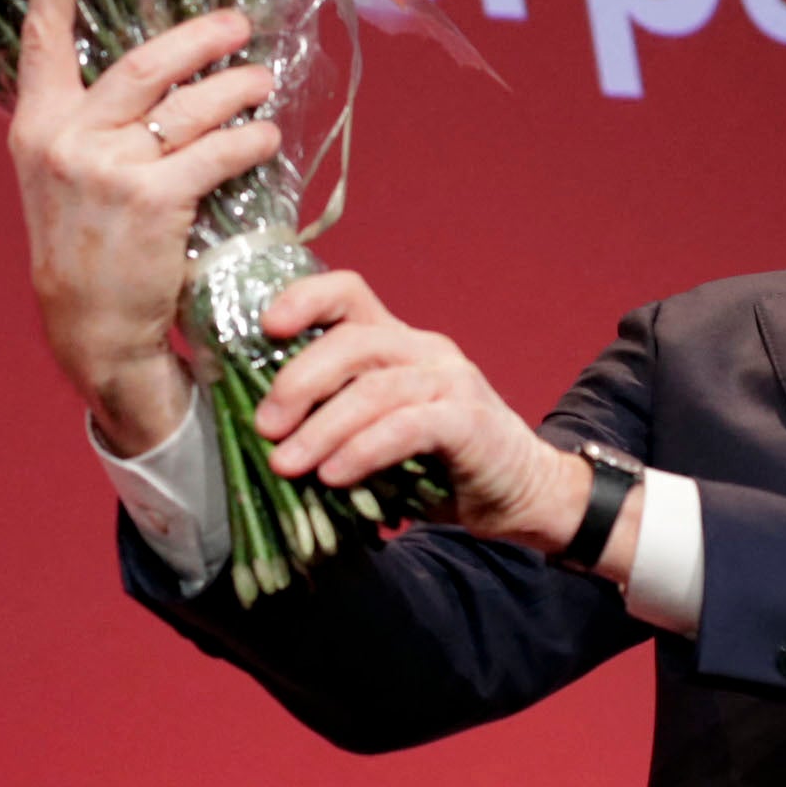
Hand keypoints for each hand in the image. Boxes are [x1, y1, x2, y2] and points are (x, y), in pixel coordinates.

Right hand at [6, 0, 282, 455]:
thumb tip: (160, 76)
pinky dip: (250, 141)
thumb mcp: (64, 180)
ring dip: (239, 89)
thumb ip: (92, 126)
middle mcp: (67, 139)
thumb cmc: (89, 248)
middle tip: (238, 25)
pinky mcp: (153, 199)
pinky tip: (266, 139)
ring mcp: (108, 168)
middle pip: (145, 61)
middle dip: (200, 37)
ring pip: (191, 104)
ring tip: (263, 84)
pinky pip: (217, 151)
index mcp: (37, 128)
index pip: (39, 43)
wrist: (91, 329)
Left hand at [254, 271, 589, 553]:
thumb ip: (335, 420)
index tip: (263, 328)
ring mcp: (452, 381)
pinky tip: (334, 476)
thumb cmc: (437, 464)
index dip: (303, 299)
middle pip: (351, 341)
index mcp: (397, 341)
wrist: (522, 493)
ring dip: (322, 428)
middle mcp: (424, 349)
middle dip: (298, 382)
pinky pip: (407, 426)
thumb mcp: (377, 432)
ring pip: (374, 388)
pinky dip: (363, 450)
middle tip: (265, 428)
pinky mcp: (470, 420)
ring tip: (287, 465)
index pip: (348, 293)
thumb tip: (265, 438)